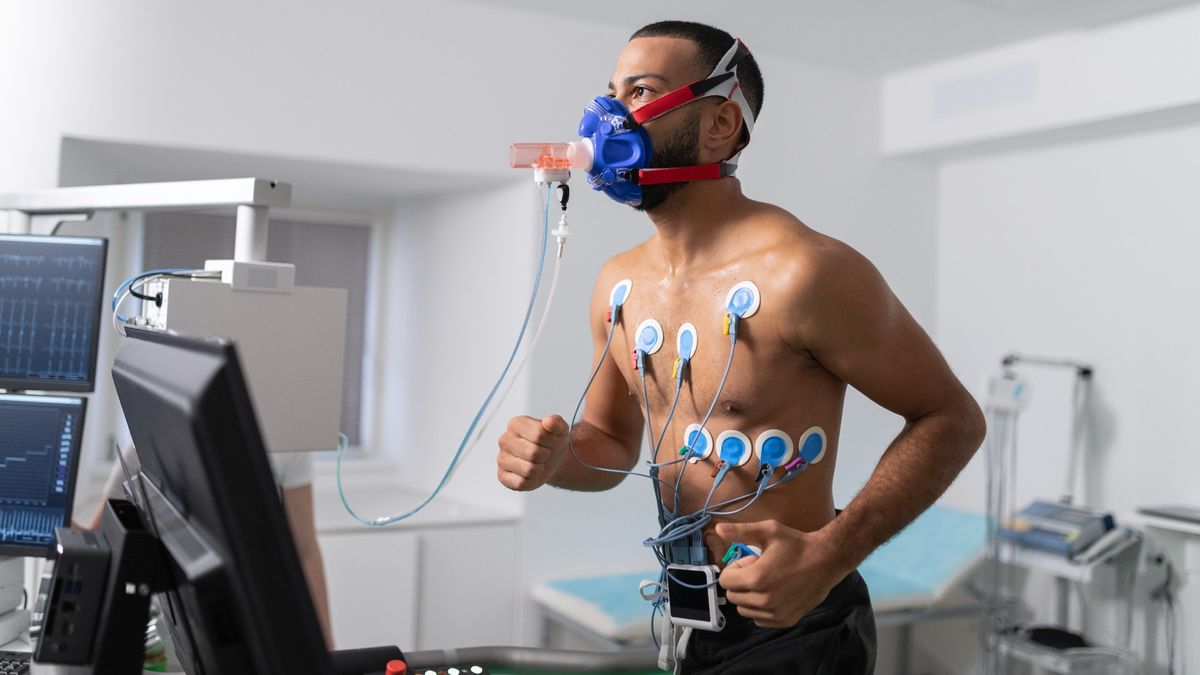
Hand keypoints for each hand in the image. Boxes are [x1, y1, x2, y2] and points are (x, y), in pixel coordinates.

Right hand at [496, 415, 569, 490]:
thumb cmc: (551, 442)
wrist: (549, 459)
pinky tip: (531, 474)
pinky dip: (532, 480)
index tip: (550, 441)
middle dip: (545, 455)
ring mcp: (502, 458)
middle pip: (534, 453)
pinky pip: (521, 483)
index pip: (539, 435)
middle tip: (544, 453)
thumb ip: (556, 422)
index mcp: (516, 424)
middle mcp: (504, 440)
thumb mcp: (560, 429)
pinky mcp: (502, 476)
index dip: (551, 441)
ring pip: (528, 469)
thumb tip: (548, 422)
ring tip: (538, 462)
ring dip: (539, 469)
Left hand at [715, 519, 848, 627]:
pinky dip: (760, 609)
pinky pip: (758, 619)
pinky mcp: (785, 620)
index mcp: (756, 578)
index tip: (750, 561)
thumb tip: (718, 529)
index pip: (725, 580)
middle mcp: (763, 600)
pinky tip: (774, 593)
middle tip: (760, 570)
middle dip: (741, 582)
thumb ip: (741, 531)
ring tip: (767, 581)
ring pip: (744, 609)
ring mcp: (775, 613)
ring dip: (749, 596)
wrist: (827, 560)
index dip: (735, 568)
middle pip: (733, 596)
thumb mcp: (769, 531)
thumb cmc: (797, 544)